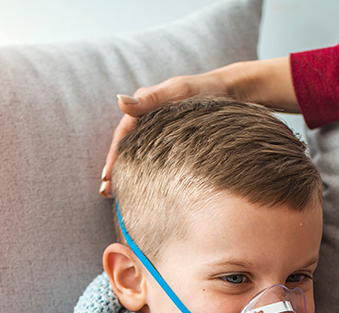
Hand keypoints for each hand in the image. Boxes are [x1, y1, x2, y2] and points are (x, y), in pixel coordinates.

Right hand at [100, 57, 296, 196]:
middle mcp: (148, 117)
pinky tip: (143, 187)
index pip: (122, 135)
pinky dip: (144, 170)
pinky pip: (153, 156)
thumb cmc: (207, 91)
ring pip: (138, 154)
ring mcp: (159, 130)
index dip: (114, 156)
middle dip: (115, 169)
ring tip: (117, 195)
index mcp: (145, 104)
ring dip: (128, 172)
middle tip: (106, 192)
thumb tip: (119, 101)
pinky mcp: (171, 139)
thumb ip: (150, 99)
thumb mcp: (179, 91)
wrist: (232, 93)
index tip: (107, 177)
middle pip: (127, 147)